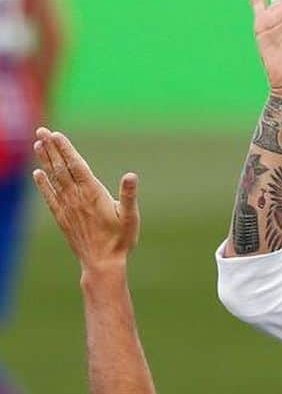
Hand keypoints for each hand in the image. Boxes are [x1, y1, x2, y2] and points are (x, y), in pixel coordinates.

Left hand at [32, 128, 139, 270]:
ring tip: (38, 144)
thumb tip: (131, 176)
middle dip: (51, 148)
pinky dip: (43, 185)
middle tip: (41, 130)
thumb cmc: (120, 240)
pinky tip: (38, 174)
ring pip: (54, 179)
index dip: (66, 149)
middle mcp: (77, 197)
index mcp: (93, 194)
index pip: (76, 166)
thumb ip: (129, 195)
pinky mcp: (63, 217)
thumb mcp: (130, 217)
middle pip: (61, 168)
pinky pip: (50, 197)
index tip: (56, 134)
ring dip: (45, 161)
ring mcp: (68, 207)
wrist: (102, 263)